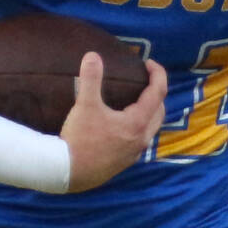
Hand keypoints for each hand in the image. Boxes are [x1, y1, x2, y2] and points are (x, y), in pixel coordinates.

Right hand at [60, 54, 166, 192]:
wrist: (67, 173)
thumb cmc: (79, 139)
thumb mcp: (84, 105)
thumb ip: (91, 79)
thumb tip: (93, 55)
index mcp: (137, 122)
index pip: (158, 92)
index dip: (157, 73)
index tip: (148, 63)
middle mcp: (141, 138)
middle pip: (159, 111)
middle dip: (156, 93)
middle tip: (144, 81)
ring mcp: (134, 152)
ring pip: (151, 128)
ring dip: (149, 112)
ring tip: (135, 101)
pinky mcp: (124, 162)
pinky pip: (140, 140)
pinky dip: (139, 127)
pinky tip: (122, 125)